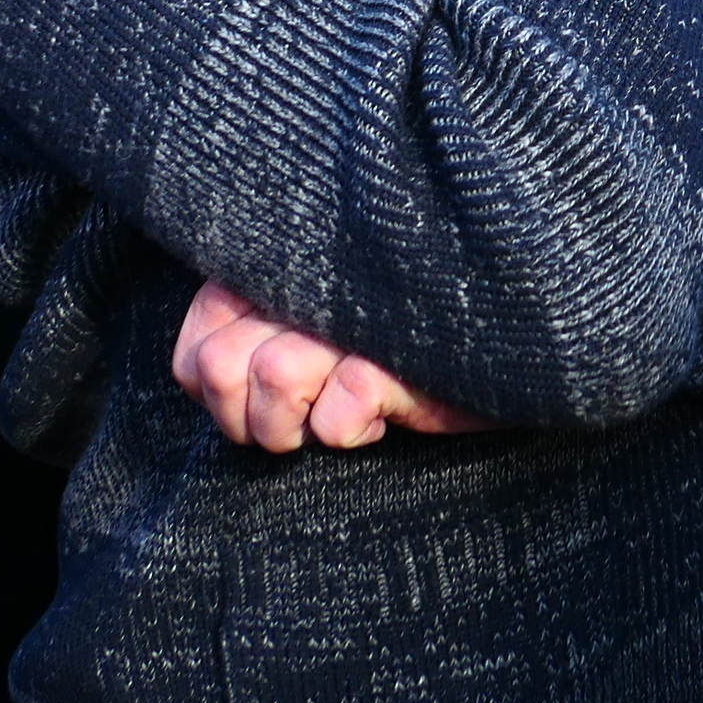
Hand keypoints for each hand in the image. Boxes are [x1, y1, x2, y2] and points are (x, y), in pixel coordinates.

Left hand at [172, 281, 492, 451]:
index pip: (192, 356)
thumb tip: (207, 376)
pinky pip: (335, 417)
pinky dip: (356, 430)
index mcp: (274, 272)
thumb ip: (248, 343)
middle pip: (217, 369)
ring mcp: (352, 316)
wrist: (509, 332)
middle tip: (304, 410)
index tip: (260, 398)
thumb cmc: (394, 341)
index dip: (215, 397)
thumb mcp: (309, 335)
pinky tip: (387, 410)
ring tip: (340, 408)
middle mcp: (306, 280)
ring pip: (270, 383)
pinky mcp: (394, 358)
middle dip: (251, 419)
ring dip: (299, 426)